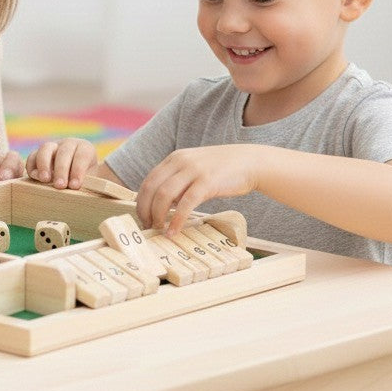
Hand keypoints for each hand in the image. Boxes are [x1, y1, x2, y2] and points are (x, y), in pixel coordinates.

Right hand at [26, 138, 97, 188]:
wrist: (78, 176)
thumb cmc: (85, 181)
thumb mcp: (89, 181)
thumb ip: (84, 184)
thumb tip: (73, 190)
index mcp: (85, 148)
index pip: (82, 156)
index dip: (78, 170)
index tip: (75, 186)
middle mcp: (68, 144)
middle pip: (64, 152)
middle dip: (61, 169)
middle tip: (60, 186)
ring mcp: (53, 147)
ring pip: (46, 149)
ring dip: (44, 165)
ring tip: (44, 180)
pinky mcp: (39, 154)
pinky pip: (32, 157)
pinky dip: (32, 167)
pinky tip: (35, 178)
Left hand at [137, 144, 258, 233]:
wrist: (251, 162)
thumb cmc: (222, 170)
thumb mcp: (194, 168)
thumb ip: (178, 181)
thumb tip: (162, 205)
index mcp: (175, 159)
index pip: (148, 181)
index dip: (141, 201)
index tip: (142, 218)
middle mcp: (180, 162)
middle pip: (151, 188)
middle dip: (145, 210)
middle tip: (147, 226)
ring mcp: (194, 171)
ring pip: (164, 195)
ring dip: (158, 216)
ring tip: (159, 229)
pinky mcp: (207, 182)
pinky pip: (186, 204)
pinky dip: (177, 220)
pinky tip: (174, 231)